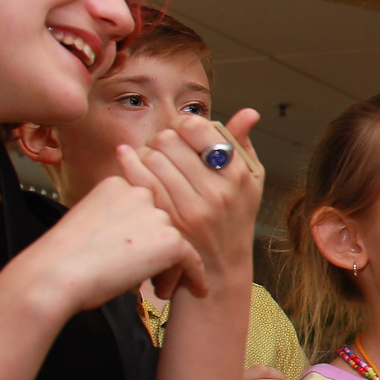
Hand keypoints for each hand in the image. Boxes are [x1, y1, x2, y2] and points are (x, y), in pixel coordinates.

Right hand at [18, 175, 203, 315]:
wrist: (55, 274)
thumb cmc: (63, 259)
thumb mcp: (89, 226)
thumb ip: (117, 223)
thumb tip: (141, 243)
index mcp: (116, 184)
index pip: (144, 208)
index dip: (145, 236)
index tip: (142, 256)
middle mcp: (139, 192)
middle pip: (162, 224)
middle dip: (159, 251)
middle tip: (151, 280)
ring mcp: (156, 214)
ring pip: (176, 243)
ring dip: (170, 267)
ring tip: (157, 291)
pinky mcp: (170, 239)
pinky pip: (192, 258)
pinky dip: (194, 276)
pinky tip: (196, 290)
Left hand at [119, 107, 264, 298]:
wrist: (220, 267)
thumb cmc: (235, 217)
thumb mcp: (250, 181)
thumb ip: (243, 145)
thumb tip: (249, 113)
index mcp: (238, 174)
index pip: (197, 128)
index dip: (183, 125)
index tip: (181, 133)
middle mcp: (218, 191)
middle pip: (169, 140)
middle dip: (161, 139)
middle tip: (163, 148)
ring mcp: (193, 208)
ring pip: (152, 158)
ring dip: (146, 153)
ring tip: (151, 160)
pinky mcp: (170, 221)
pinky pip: (141, 180)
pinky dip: (130, 165)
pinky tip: (129, 159)